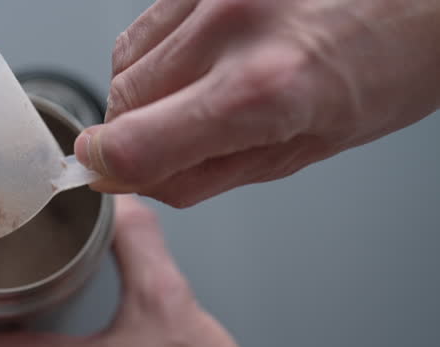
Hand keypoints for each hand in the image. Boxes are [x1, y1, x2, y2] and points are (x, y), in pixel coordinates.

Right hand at [74, 0, 439, 206]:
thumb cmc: (390, 62)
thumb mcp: (306, 148)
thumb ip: (208, 172)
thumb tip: (138, 181)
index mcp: (263, 90)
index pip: (134, 146)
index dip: (105, 169)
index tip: (100, 173)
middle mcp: (231, 26)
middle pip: (121, 101)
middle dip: (134, 133)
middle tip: (177, 138)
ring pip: (125, 59)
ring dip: (142, 91)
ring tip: (199, 91)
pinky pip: (147, 22)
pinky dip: (158, 52)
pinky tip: (200, 57)